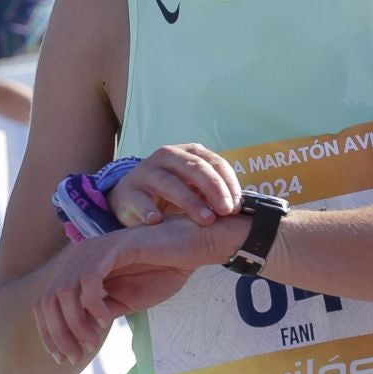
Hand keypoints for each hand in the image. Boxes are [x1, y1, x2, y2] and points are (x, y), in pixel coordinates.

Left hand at [35, 217, 235, 363]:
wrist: (192, 248)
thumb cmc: (162, 271)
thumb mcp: (125, 301)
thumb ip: (100, 314)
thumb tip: (77, 339)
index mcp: (79, 267)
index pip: (46, 302)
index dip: (49, 333)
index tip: (63, 359)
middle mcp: (80, 256)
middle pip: (48, 300)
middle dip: (58, 334)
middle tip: (74, 357)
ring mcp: (95, 249)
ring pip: (64, 292)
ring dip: (74, 324)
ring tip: (91, 342)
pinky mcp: (113, 247)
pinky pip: (90, 281)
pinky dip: (93, 306)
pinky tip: (107, 321)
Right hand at [108, 142, 241, 227]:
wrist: (131, 197)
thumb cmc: (173, 192)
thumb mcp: (195, 186)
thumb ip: (215, 191)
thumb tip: (243, 207)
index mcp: (189, 152)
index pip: (215, 162)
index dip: (229, 183)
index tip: (238, 205)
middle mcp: (168, 156)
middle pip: (195, 168)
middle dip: (214, 189)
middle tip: (227, 211)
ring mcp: (147, 171)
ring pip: (170, 183)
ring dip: (190, 202)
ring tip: (205, 220)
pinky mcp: (129, 189)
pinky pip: (140, 199)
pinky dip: (148, 210)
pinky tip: (157, 221)